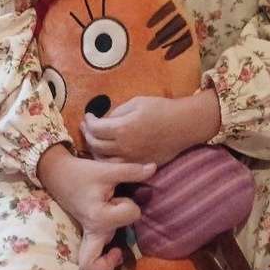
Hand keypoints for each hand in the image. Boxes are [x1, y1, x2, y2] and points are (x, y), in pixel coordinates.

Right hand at [37, 143, 155, 269]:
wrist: (58, 174)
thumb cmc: (82, 173)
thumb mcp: (107, 170)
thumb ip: (131, 171)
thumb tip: (153, 168)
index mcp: (99, 217)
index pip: (131, 216)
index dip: (130, 204)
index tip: (119, 195)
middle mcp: (93, 231)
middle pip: (98, 264)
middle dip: (111, 260)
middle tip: (119, 247)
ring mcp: (88, 235)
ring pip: (91, 266)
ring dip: (105, 265)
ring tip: (116, 252)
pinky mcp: (87, 234)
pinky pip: (90, 258)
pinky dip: (100, 260)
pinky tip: (112, 249)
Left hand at [81, 95, 196, 165]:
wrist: (183, 125)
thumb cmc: (161, 109)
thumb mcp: (137, 102)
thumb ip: (117, 112)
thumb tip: (105, 120)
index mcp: (122, 129)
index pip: (96, 128)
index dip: (89, 121)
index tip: (88, 116)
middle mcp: (124, 147)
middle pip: (96, 145)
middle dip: (88, 135)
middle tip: (86, 127)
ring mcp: (131, 159)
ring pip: (103, 160)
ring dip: (95, 151)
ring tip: (94, 141)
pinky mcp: (139, 165)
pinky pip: (117, 167)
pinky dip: (108, 161)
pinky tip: (107, 154)